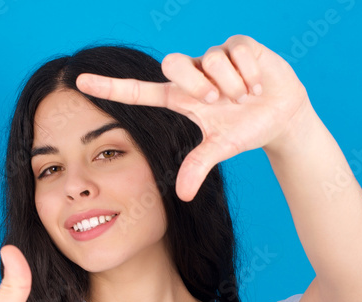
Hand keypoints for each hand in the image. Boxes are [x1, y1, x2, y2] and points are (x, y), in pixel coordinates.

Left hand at [75, 34, 310, 200]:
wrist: (281, 115)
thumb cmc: (244, 130)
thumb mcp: (220, 149)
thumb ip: (198, 166)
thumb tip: (182, 196)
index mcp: (179, 98)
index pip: (137, 90)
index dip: (109, 87)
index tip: (79, 81)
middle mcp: (191, 73)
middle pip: (173, 65)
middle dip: (197, 84)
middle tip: (216, 101)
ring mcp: (213, 57)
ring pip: (211, 60)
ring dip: (231, 84)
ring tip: (245, 98)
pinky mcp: (237, 45)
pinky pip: (235, 52)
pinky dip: (249, 74)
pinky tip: (258, 85)